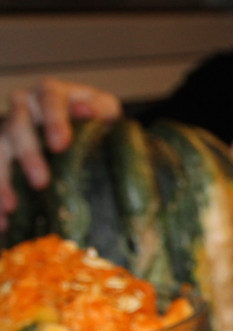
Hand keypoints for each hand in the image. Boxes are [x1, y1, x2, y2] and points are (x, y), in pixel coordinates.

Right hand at [0, 79, 119, 225]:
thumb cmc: (97, 120)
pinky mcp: (2, 152)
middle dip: (28, 155)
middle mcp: (24, 107)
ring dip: (2, 179)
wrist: (86, 130)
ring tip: (11, 206)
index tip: (61, 145)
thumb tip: (87, 112)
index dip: (53, 121)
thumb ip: (100, 110)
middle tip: (41, 182)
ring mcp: (8, 128)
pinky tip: (2, 220)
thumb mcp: (105, 112)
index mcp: (51, 93)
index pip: (49, 99)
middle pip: (17, 126)